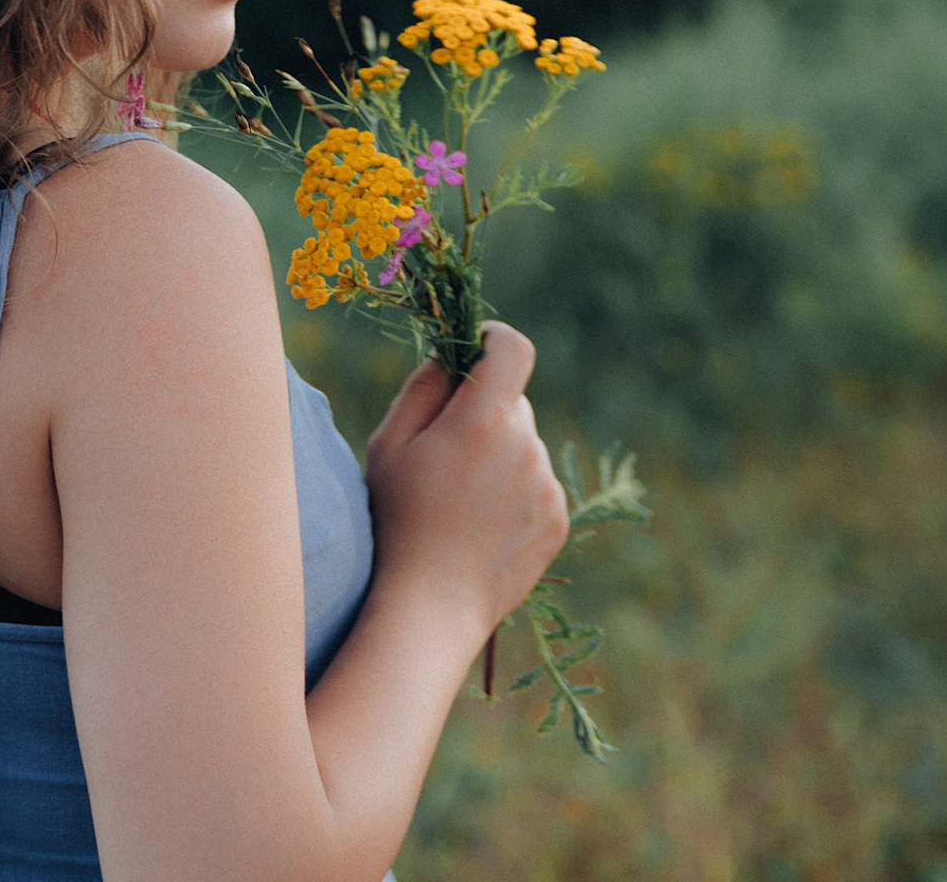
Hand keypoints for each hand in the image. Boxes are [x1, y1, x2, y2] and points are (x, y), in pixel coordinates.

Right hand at [361, 322, 569, 638]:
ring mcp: (546, 484)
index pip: (513, 349)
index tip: (475, 350)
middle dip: (483, 413)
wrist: (431, 606)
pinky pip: (537, 484)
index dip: (494, 339)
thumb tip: (452, 357)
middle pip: (512, 402)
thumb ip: (422, 388)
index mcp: (483, 420)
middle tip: (445, 455)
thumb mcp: (388, 445)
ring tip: (460, 503)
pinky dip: (514, 492)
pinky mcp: (558, 517)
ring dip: (499, 456)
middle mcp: (525, 445)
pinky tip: (481, 527)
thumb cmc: (398, 520)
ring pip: (524, 445)